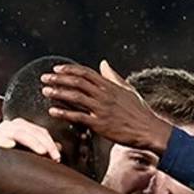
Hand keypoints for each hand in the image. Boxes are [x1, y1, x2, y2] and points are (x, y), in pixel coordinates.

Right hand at [0, 118, 60, 161]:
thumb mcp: (20, 155)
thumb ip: (35, 151)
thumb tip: (57, 152)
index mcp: (20, 128)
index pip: (41, 133)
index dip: (52, 144)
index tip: (59, 158)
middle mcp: (12, 125)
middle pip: (37, 131)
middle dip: (49, 144)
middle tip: (57, 158)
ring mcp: (3, 129)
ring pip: (26, 132)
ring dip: (37, 143)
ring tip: (46, 153)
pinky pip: (11, 136)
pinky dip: (22, 141)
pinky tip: (27, 150)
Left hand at [41, 60, 174, 154]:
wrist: (149, 130)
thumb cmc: (139, 112)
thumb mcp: (128, 90)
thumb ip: (113, 76)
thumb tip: (104, 63)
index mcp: (110, 86)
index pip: (86, 73)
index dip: (69, 70)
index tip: (56, 69)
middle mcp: (104, 95)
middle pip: (77, 82)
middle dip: (59, 78)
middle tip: (45, 78)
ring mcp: (102, 109)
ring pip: (76, 97)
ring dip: (58, 92)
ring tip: (45, 91)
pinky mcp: (100, 124)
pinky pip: (78, 116)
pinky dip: (64, 113)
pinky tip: (53, 111)